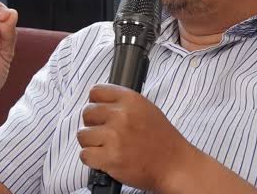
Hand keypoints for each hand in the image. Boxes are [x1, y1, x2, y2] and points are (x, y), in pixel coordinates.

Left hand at [77, 84, 193, 191]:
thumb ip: (123, 104)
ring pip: (83, 135)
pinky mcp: (110, 158)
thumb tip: (99, 103)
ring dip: (91, 143)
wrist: (174, 165)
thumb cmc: (162, 140)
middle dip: (92, 124)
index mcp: (131, 100)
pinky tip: (104, 159)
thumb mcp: (147, 109)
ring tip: (105, 148)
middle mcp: (121, 115)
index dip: (95, 103)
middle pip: (87, 113)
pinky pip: (85, 155)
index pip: (96, 91)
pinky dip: (92, 159)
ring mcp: (114, 136)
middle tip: (104, 133)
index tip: (99, 112)